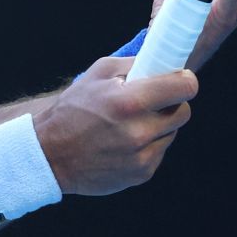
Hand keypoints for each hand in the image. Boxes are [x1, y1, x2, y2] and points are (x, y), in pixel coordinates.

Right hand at [33, 58, 196, 195]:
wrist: (51, 154)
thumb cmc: (72, 109)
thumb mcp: (97, 74)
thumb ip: (133, 65)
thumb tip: (161, 63)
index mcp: (129, 101)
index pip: (184, 88)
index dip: (185, 80)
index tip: (180, 79)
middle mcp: (139, 131)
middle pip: (184, 112)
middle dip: (172, 104)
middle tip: (153, 101)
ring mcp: (142, 156)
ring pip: (171, 133)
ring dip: (158, 125)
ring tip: (131, 123)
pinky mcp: (142, 174)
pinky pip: (159, 152)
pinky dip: (148, 145)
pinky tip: (125, 142)